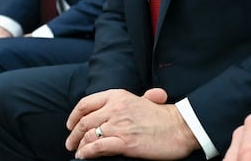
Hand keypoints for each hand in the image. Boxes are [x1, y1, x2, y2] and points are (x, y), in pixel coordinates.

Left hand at [65, 88, 197, 159]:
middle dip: (74, 134)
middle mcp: (115, 108)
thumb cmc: (162, 116)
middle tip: (70, 143)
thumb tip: (114, 106)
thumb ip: (126, 102)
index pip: (86, 104)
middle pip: (84, 121)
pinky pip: (98, 147)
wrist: (180, 127)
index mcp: (116, 96)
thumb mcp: (140, 99)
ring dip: (80, 145)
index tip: (70, 125)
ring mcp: (119, 125)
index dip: (74, 116)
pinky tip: (84, 156)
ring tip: (78, 152)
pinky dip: (88, 152)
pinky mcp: (125, 142)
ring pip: (89, 135)